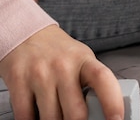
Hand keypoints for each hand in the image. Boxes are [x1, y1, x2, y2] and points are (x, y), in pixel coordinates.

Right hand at [0, 25, 123, 119]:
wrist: (27, 35)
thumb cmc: (61, 54)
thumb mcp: (84, 61)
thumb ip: (93, 84)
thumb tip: (104, 113)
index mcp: (85, 61)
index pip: (103, 80)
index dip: (113, 102)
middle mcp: (63, 66)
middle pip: (76, 112)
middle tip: (78, 119)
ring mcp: (40, 74)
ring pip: (51, 119)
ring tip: (58, 114)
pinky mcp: (18, 81)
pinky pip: (26, 117)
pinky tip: (38, 116)